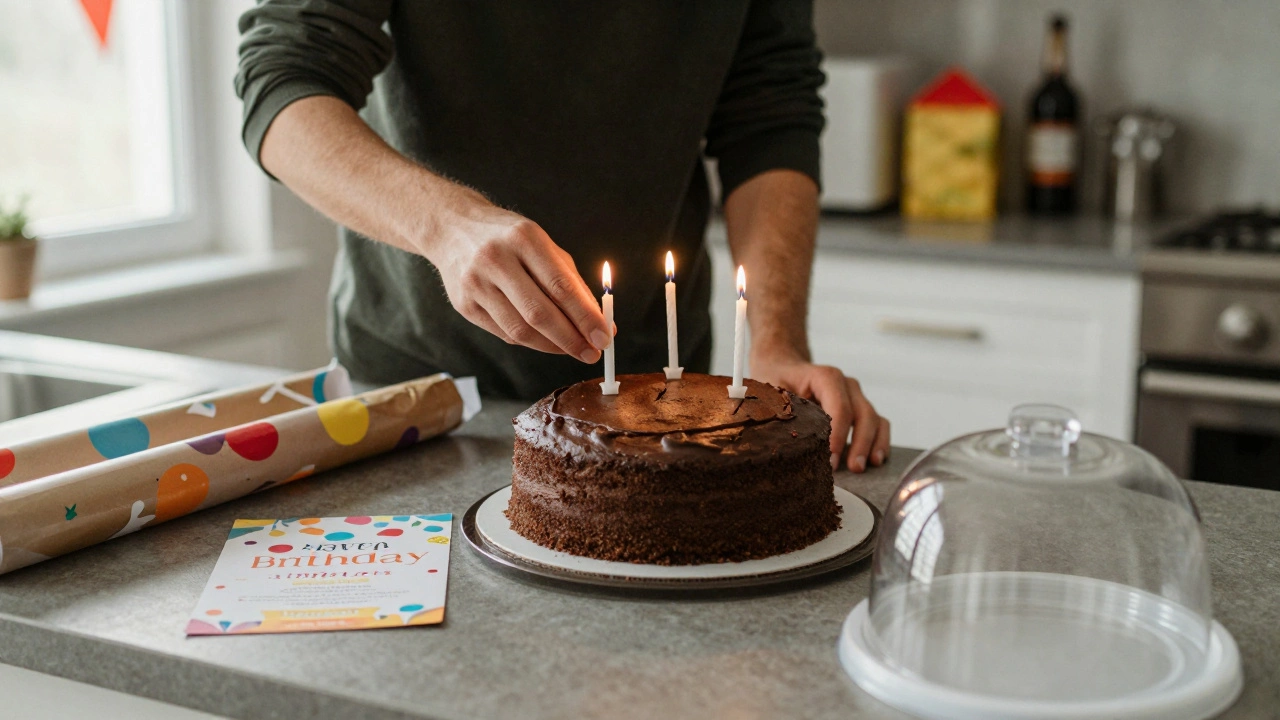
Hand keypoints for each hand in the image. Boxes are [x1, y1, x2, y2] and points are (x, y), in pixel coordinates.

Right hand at [418, 186, 609, 361]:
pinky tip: (544, 339)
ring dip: (551, 346)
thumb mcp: (544, 246)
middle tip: (592, 354)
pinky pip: (503, 333)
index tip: (604, 337)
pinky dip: (529, 341)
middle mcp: (496, 259)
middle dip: (570, 339)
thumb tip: (603, 324)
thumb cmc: (510, 239)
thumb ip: (573, 283)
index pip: (561, 286)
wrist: (452, 227)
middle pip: (539, 313)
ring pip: (520, 330)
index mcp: (524, 238)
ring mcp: (475, 283)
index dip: (585, 317)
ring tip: (571, 349)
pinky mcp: (463, 304)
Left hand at [752, 354, 889, 472]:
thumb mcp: (768, 392)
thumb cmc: (776, 381)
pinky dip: (880, 442)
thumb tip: (768, 437)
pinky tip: (875, 461)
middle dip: (859, 443)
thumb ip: (771, 411)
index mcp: (825, 377)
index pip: (839, 406)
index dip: (837, 434)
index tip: (831, 459)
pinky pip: (879, 425)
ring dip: (872, 445)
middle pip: (862, 414)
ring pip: (874, 419)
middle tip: (853, 468)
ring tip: (863, 468)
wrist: (784, 368)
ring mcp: (857, 397)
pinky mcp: (861, 409)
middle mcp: (847, 385)